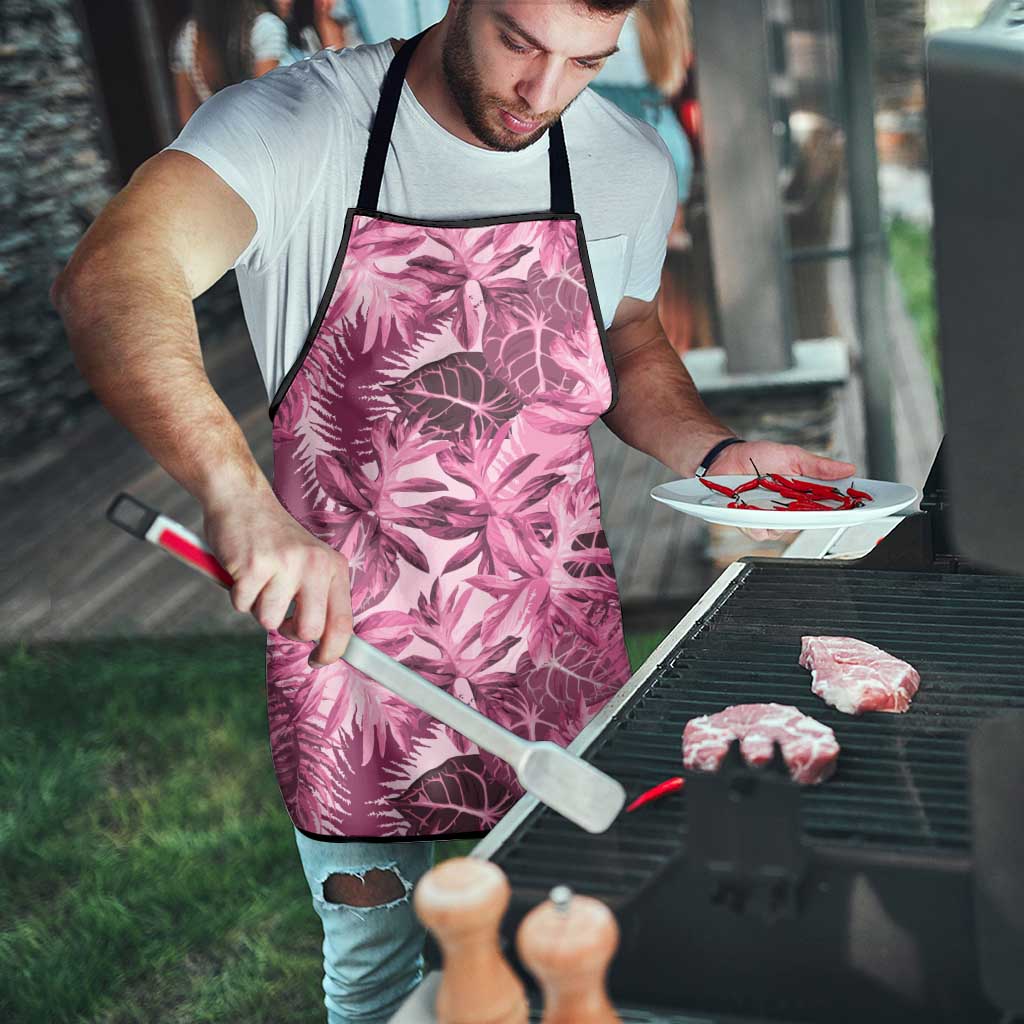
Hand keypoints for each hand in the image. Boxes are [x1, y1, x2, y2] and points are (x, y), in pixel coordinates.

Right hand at [202, 488, 352, 666]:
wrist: (242, 499)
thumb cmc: (273, 539)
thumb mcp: (309, 562)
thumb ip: (318, 596)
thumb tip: (323, 643)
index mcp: (333, 567)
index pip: (343, 622)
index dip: (332, 651)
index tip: (318, 661)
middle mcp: (315, 565)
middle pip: (309, 630)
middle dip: (289, 632)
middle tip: (279, 613)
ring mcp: (285, 564)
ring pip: (269, 621)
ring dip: (258, 607)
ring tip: (259, 579)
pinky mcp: (253, 565)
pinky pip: (242, 605)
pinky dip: (237, 595)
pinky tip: (242, 570)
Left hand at [709, 440, 856, 542]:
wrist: (726, 457)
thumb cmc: (758, 457)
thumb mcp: (792, 456)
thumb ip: (818, 466)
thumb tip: (848, 468)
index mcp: (803, 495)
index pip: (828, 507)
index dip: (844, 510)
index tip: (857, 508)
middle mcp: (789, 510)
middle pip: (808, 523)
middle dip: (813, 517)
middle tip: (813, 506)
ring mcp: (770, 518)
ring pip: (784, 531)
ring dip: (781, 519)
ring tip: (775, 503)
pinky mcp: (750, 523)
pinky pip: (759, 532)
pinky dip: (758, 523)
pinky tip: (755, 512)